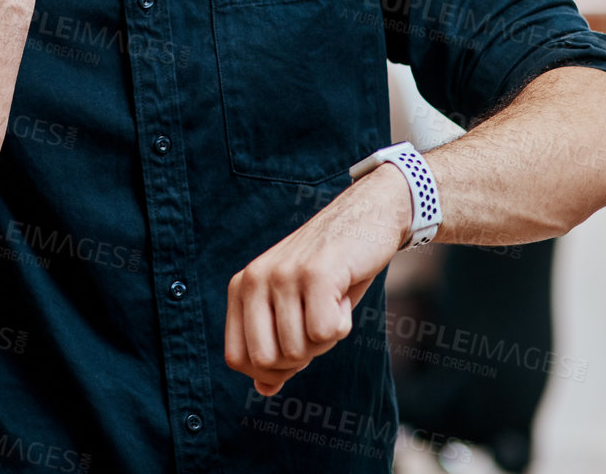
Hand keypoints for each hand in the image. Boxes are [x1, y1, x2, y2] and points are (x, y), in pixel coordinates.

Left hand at [224, 165, 411, 395]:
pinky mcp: (315, 273)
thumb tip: (263, 390)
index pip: (237, 358)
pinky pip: (326, 332)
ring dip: (326, 338)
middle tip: (319, 324)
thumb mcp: (296, 308)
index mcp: (241, 288)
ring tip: (332, 302)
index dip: (269, 371)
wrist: (368, 216)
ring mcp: (283, 275)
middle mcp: (254, 279)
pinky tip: (343, 294)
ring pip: (300, 349)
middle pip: (267, 361)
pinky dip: (343, 324)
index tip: (297, 353)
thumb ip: (277, 345)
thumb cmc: (331, 271)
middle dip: (300, 358)